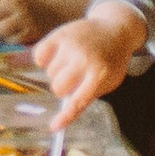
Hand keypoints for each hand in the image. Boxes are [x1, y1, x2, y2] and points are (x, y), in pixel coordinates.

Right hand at [32, 4, 140, 127]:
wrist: (115, 28)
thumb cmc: (111, 60)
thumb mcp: (110, 80)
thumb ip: (89, 94)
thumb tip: (64, 111)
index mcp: (100, 75)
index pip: (78, 102)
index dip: (65, 117)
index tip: (53, 127)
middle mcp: (84, 60)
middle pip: (58, 87)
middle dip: (63, 89)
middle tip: (72, 81)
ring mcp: (71, 46)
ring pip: (49, 72)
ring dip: (57, 72)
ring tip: (70, 63)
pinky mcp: (60, 34)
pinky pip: (39, 56)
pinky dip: (44, 59)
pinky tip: (56, 56)